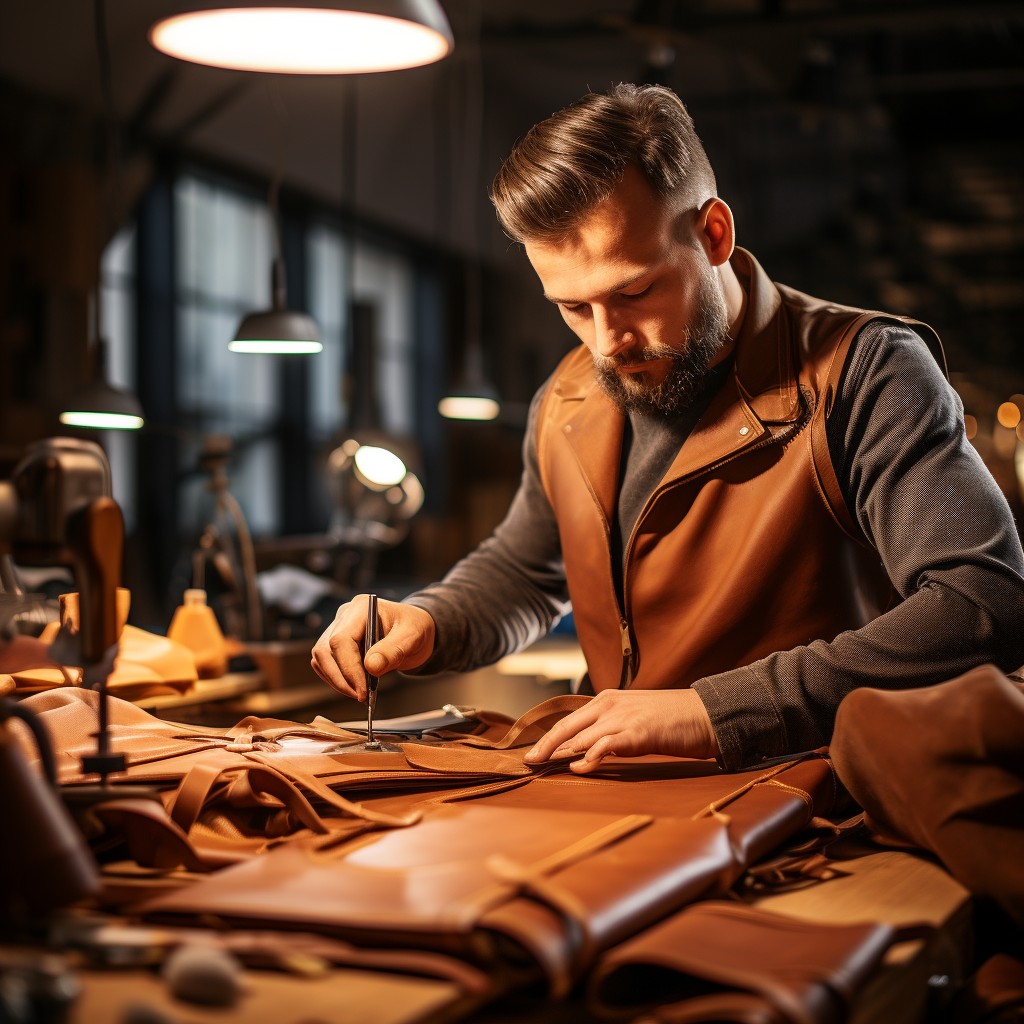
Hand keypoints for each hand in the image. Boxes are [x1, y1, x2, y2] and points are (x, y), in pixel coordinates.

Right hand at [310, 596, 435, 700]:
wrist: (414, 628)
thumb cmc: (414, 627)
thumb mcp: (412, 637)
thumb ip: (392, 650)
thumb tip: (371, 667)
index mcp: (362, 607)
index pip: (341, 640)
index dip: (349, 668)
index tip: (363, 690)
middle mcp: (345, 616)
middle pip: (325, 650)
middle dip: (340, 678)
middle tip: (361, 696)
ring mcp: (338, 628)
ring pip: (321, 659)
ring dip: (337, 681)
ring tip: (360, 693)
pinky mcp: (336, 644)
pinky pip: (326, 664)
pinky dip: (337, 679)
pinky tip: (355, 686)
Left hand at [522, 688, 719, 771]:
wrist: (707, 714)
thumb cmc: (672, 721)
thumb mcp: (634, 720)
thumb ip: (610, 732)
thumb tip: (584, 752)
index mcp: (608, 700)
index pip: (569, 720)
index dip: (548, 737)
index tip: (532, 753)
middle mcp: (610, 705)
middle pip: (567, 727)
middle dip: (545, 745)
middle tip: (528, 762)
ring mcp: (623, 717)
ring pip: (581, 735)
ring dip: (560, 752)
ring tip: (546, 767)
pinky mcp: (638, 732)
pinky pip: (605, 745)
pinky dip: (589, 757)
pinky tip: (580, 767)